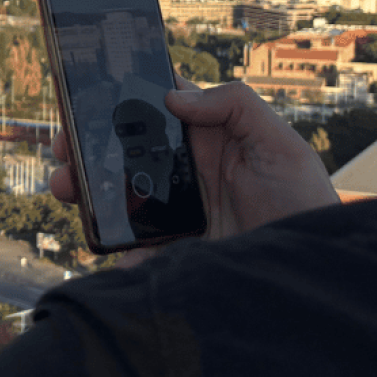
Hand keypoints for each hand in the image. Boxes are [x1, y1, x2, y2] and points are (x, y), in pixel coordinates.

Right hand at [52, 80, 335, 264]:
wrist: (312, 280)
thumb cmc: (305, 205)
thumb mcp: (281, 145)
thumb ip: (235, 106)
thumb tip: (173, 96)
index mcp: (207, 141)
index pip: (154, 112)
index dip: (116, 103)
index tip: (84, 100)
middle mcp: (186, 176)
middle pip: (124, 154)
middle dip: (87, 148)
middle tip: (63, 150)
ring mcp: (176, 216)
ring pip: (119, 199)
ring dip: (86, 192)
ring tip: (66, 190)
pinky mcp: (175, 256)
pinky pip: (134, 252)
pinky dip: (117, 252)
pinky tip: (112, 250)